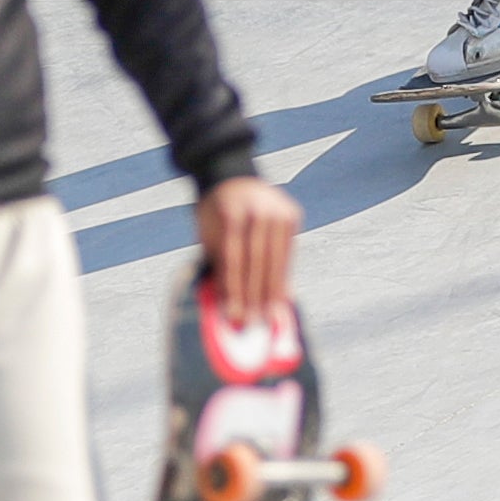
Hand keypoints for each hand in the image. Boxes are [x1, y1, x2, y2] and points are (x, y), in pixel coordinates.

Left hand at [196, 174, 300, 320]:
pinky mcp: (292, 214)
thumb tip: (226, 307)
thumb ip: (216, 265)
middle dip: (254, 297)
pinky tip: (280, 299)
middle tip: (252, 325)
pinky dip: (283, 277)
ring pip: (275, 259)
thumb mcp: (207, 235)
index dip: (234, 291)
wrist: (230, 175)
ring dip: (271, 293)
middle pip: (256, 261)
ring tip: (268, 319)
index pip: (233, 259)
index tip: (234, 317)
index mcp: (231, 212)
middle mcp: (258, 208)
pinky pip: (287, 253)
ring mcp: (278, 209)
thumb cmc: (212, 214)